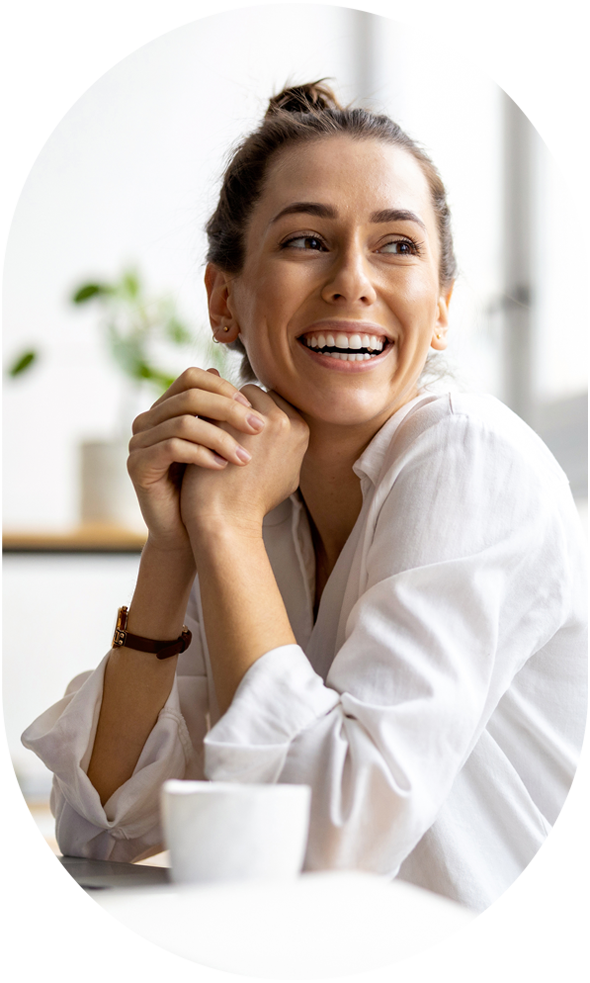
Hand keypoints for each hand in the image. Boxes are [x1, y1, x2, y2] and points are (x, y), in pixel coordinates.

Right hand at [127, 368, 266, 549]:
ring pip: (183, 422)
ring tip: (245, 457)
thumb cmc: (209, 490)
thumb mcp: (223, 447)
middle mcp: (149, 420)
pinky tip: (222, 467)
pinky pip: (172, 447)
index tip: (254, 410)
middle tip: (258, 427)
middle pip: (189, 396)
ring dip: (220, 438)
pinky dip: (201, 455)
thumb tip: (250, 388)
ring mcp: (139, 441)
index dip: (224, 389)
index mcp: (167, 410)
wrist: (188, 532)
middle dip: (228, 410)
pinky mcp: (137, 464)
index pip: (192, 378)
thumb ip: (229, 419)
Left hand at [180, 386, 309, 535]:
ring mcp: (255, 420)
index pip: (274, 401)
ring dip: (219, 409)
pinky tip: (195, 434)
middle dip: (235, 408)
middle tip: (219, 430)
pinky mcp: (226, 422)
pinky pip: (211, 404)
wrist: (227, 520)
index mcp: (300, 430)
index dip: (253, 415)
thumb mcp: (287, 474)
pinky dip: (203, 416)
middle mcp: (284, 421)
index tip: (237, 433)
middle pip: (254, 395)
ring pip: (232, 396)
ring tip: (207, 432)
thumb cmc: (253, 503)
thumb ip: (288, 445)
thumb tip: (287, 426)